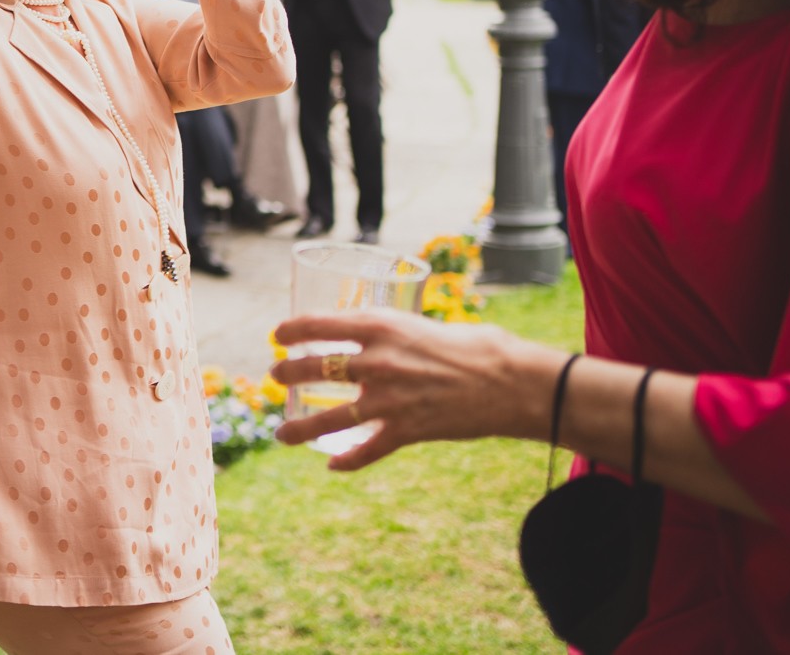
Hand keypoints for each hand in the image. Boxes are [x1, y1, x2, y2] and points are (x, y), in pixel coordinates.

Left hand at [270, 310, 557, 470]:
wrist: (513, 383)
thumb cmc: (477, 346)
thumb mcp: (424, 325)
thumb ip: (395, 333)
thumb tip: (376, 336)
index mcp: (382, 326)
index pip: (320, 324)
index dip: (292, 330)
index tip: (278, 335)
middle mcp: (377, 361)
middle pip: (315, 368)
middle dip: (288, 373)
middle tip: (275, 375)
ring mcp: (389, 400)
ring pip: (330, 418)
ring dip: (300, 427)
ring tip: (280, 432)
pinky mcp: (406, 431)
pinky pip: (368, 451)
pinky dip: (348, 461)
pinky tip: (332, 466)